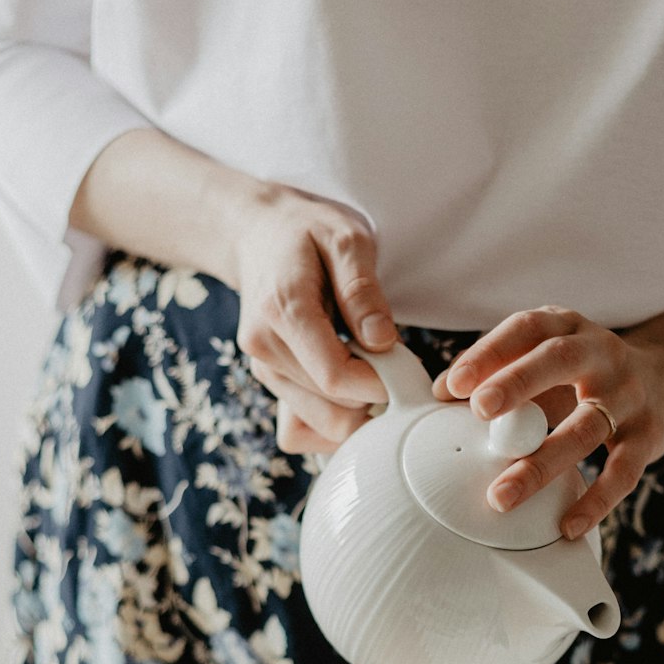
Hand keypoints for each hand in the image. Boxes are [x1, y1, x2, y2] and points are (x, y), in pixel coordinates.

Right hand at [231, 184, 397, 452]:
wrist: (256, 235)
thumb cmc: (307, 232)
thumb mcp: (345, 239)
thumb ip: (363, 292)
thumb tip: (382, 341)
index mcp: (283, 311)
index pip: (335, 377)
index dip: (381, 383)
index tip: (406, 363)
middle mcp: (264, 349)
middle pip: (335, 409)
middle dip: (376, 396)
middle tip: (395, 363)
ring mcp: (264, 371)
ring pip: (323, 426)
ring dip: (359, 410)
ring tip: (372, 369)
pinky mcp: (270, 384)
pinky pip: (303, 432)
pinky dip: (335, 421)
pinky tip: (350, 390)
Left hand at [431, 306, 663, 538]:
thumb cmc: (582, 373)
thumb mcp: (543, 359)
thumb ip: (497, 372)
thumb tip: (438, 395)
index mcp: (567, 328)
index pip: (526, 329)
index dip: (489, 353)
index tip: (454, 385)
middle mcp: (601, 353)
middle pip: (558, 362)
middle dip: (517, 384)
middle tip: (479, 410)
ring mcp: (628, 395)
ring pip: (585, 428)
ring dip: (541, 464)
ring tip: (501, 496)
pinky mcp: (648, 436)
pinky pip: (622, 472)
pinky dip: (595, 500)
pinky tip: (566, 526)